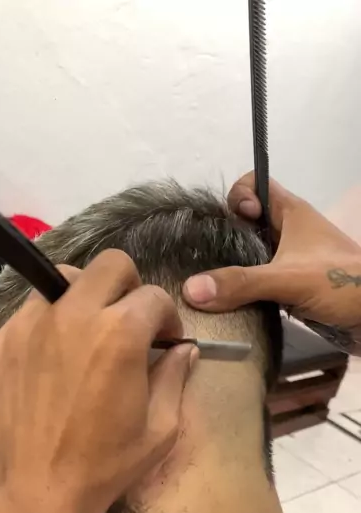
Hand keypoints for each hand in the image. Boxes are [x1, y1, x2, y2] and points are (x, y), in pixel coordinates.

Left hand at [0, 249, 195, 512]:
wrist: (31, 496)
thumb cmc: (102, 469)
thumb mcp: (159, 429)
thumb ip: (175, 378)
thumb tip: (184, 350)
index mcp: (120, 333)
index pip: (153, 296)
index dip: (166, 318)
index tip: (164, 341)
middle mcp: (72, 315)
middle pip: (110, 266)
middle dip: (128, 288)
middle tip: (128, 325)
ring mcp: (29, 325)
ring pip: (64, 281)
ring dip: (84, 299)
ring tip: (86, 338)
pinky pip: (30, 313)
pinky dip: (48, 325)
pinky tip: (51, 364)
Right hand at [182, 172, 360, 349]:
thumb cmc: (342, 283)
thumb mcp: (288, 279)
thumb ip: (241, 283)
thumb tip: (191, 289)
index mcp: (291, 213)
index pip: (254, 184)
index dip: (238, 197)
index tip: (234, 223)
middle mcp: (289, 233)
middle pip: (245, 224)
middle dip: (224, 240)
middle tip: (209, 263)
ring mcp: (291, 261)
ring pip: (252, 256)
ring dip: (234, 272)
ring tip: (213, 290)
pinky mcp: (293, 288)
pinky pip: (260, 283)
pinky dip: (246, 294)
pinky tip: (233, 308)